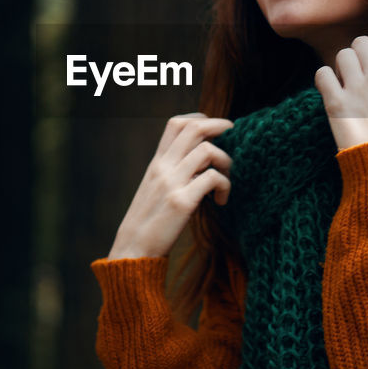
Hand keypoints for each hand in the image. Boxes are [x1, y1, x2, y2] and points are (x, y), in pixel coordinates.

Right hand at [107, 113, 233, 258]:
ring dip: (226, 160)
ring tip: (227, 177)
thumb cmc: (149, 221)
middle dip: (220, 126)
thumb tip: (202, 161)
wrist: (133, 249)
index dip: (200, 119)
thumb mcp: (156, 188)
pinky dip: (225, 186)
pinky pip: (213, 178)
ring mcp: (172, 183)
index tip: (215, 129)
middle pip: (194, 129)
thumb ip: (173, 171)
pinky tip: (221, 201)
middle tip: (234, 135)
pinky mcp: (182, 202)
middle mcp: (163, 168)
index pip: (176, 124)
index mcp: (157, 163)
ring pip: (207, 150)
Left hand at [314, 36, 367, 150]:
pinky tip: (328, 92)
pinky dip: (323, 79)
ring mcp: (358, 88)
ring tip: (342, 84)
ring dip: (340, 67)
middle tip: (355, 74)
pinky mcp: (337, 103)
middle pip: (362, 43)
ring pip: (343, 54)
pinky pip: (322, 73)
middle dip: (357, 55)